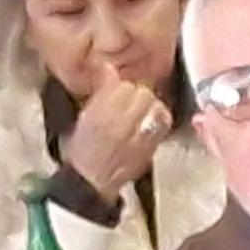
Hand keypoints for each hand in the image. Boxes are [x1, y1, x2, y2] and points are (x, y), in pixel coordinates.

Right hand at [59, 67, 169, 198]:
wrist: (93, 181)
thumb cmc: (85, 148)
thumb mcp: (85, 116)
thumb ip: (100, 91)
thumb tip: (109, 68)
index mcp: (98, 116)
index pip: (121, 86)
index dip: (122, 87)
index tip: (119, 91)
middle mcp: (119, 125)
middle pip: (141, 94)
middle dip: (137, 94)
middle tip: (131, 102)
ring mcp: (138, 137)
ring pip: (154, 106)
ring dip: (150, 105)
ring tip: (141, 113)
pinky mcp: (151, 147)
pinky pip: (164, 122)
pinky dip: (160, 118)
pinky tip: (151, 122)